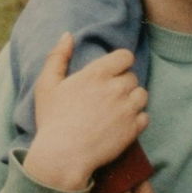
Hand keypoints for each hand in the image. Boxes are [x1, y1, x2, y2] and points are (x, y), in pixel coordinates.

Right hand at [24, 37, 149, 192]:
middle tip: (107, 97)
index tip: (110, 74)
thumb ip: (57, 57)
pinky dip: (136, 120)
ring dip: (132, 100)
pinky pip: (145, 117)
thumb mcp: (46, 85)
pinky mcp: (133, 129)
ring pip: (142, 95)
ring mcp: (127, 109)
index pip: (125, 56)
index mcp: (97, 74)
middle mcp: (116, 88)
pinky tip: (120, 125)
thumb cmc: (52, 121)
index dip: (119, 63)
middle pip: (132, 77)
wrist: (62, 157)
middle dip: (122, 84)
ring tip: (116, 110)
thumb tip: (68, 35)